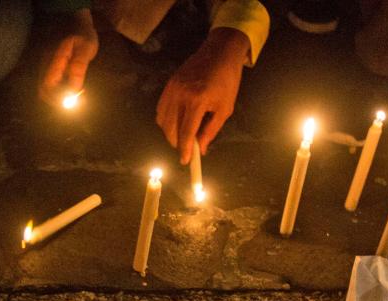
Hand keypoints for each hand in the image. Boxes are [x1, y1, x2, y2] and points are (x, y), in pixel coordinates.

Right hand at [40, 9, 98, 105]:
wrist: (75, 20)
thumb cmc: (83, 34)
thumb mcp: (86, 48)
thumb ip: (79, 68)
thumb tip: (74, 90)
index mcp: (53, 60)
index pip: (48, 85)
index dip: (57, 99)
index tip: (71, 104)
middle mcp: (45, 63)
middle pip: (43, 90)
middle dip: (56, 101)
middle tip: (72, 105)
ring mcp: (45, 64)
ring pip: (44, 87)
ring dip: (56, 96)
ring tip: (72, 98)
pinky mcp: (48, 66)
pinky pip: (48, 83)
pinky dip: (56, 90)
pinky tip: (68, 90)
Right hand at [156, 27, 249, 163]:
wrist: (219, 52)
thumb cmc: (227, 80)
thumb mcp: (224, 108)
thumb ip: (211, 130)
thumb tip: (201, 149)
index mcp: (197, 100)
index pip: (187, 132)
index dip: (186, 149)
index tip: (186, 161)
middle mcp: (181, 94)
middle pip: (171, 129)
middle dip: (178, 143)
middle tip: (187, 149)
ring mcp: (172, 88)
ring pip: (163, 121)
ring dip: (171, 133)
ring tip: (182, 136)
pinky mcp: (168, 85)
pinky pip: (161, 110)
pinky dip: (166, 121)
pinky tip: (176, 123)